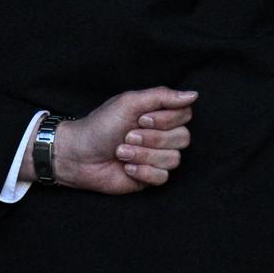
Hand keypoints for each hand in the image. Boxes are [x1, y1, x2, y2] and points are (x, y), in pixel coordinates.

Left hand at [43, 86, 196, 193]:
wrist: (79, 155)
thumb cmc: (101, 125)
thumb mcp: (129, 102)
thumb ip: (162, 96)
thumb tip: (194, 94)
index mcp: (159, 114)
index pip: (186, 115)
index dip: (167, 119)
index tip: (142, 119)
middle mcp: (162, 135)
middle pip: (183, 138)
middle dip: (153, 139)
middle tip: (128, 135)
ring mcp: (157, 157)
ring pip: (173, 159)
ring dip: (144, 155)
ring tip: (122, 151)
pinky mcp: (150, 177)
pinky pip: (163, 177)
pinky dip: (142, 171)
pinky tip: (126, 167)